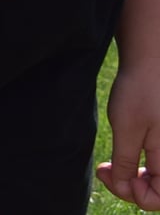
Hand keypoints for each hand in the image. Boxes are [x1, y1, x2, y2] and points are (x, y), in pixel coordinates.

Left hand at [99, 58, 159, 209]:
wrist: (150, 62)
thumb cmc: (140, 92)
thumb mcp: (127, 129)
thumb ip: (128, 162)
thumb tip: (125, 188)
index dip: (136, 195)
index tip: (114, 177)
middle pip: (158, 191)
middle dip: (130, 187)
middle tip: (105, 171)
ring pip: (156, 179)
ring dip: (132, 177)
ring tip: (108, 166)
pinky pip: (156, 164)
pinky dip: (137, 164)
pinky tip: (120, 154)